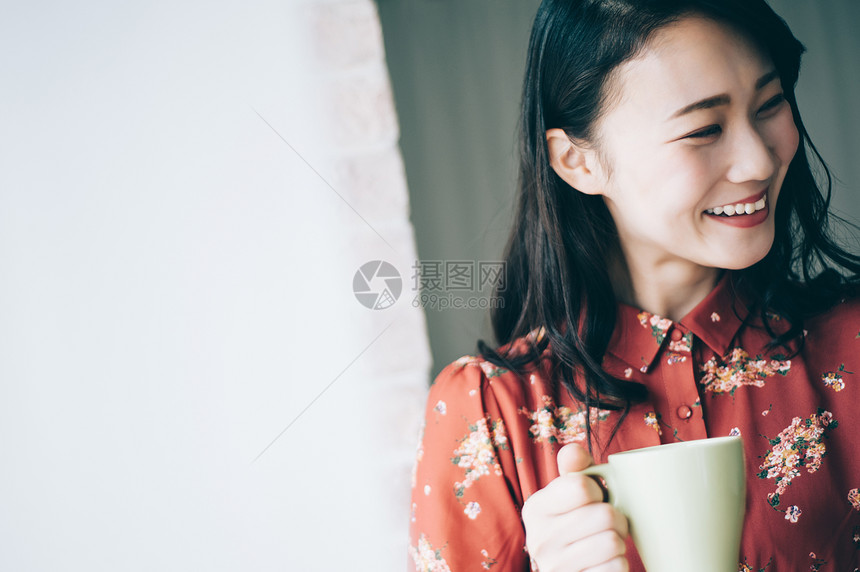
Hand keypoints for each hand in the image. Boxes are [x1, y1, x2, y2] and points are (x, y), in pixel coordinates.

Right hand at [522, 443, 629, 570]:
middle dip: (617, 518)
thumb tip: (574, 451)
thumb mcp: (571, 491)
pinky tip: (604, 563)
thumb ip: (574, 466)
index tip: (593, 499)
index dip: (598, 490)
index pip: (582, 487)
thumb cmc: (578, 522)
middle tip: (607, 524)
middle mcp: (539, 540)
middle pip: (604, 515)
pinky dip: (619, 564)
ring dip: (619, 542)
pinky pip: (616, 568)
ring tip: (606, 542)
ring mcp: (556, 568)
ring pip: (613, 542)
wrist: (575, 568)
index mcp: (534, 509)